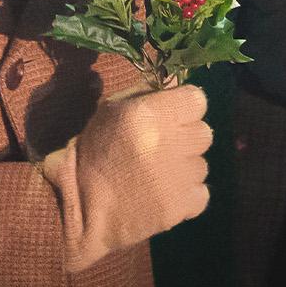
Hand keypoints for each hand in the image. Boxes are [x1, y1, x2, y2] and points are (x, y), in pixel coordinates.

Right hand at [44, 85, 211, 270]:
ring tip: (157, 174)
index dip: (185, 107)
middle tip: (163, 147)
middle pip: (203, 132)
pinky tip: (164, 193)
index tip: (172, 116)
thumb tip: (175, 80)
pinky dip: (187, 194)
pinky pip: (201, 193)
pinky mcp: (181, 205)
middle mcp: (167, 143)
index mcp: (148, 114)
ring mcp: (177, 177)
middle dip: (185, 138)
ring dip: (184, 167)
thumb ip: (146, 91)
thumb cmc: (94, 152)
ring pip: (201, 164)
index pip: (197, 100)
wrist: (82, 206)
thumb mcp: (112, 111)